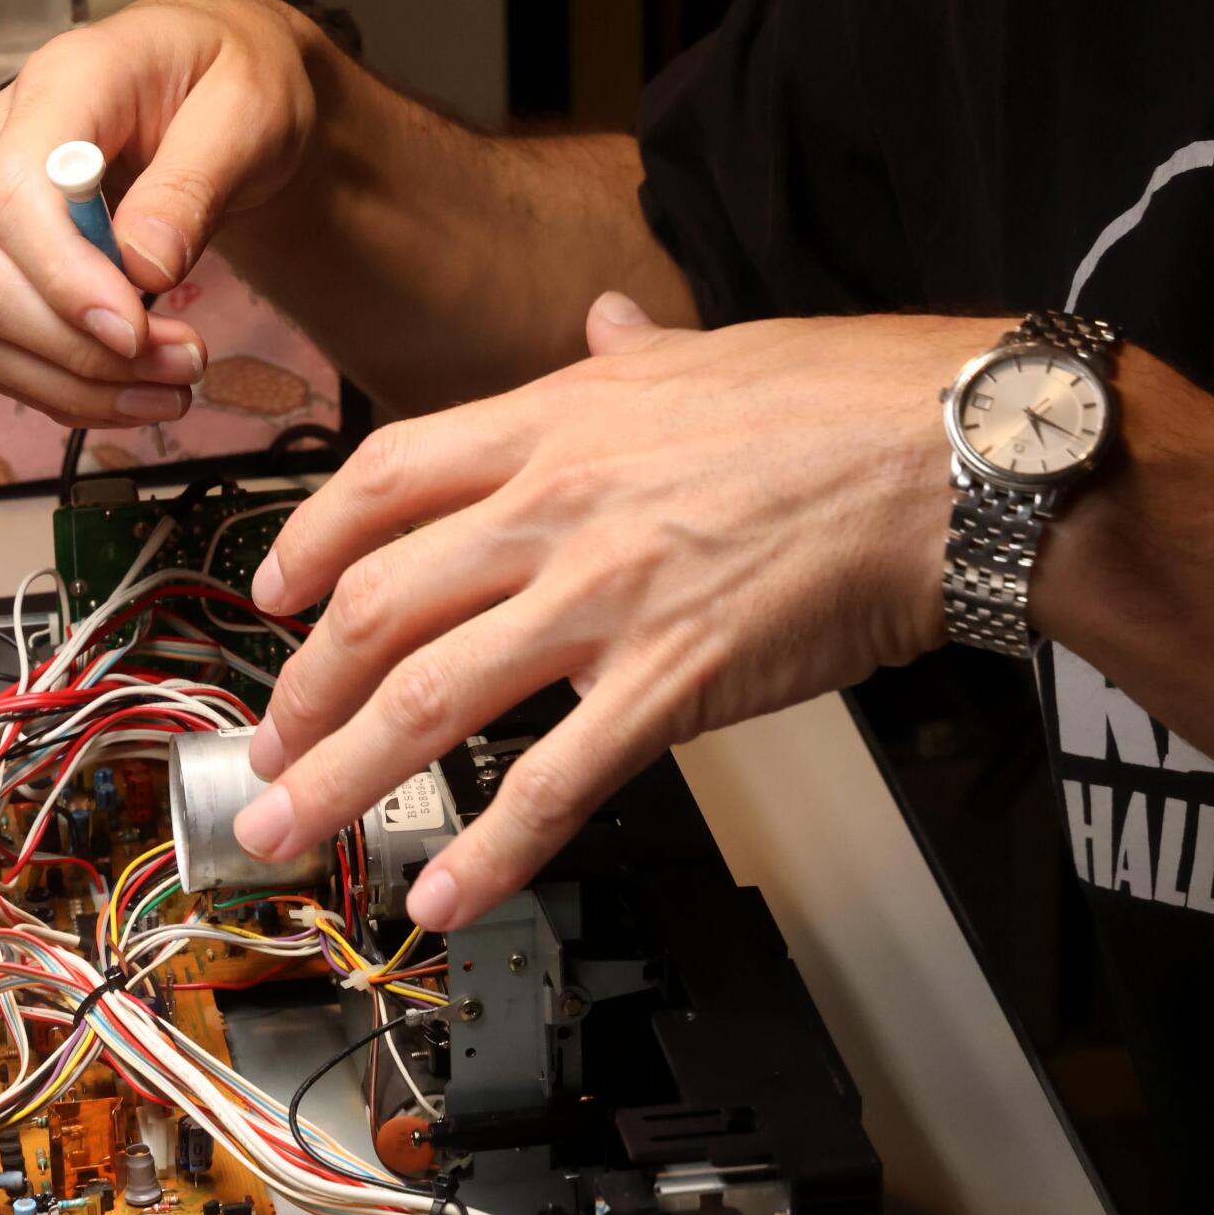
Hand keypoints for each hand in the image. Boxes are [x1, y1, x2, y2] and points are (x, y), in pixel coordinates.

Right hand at [0, 0, 320, 427]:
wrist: (221, 82)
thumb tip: (145, 268)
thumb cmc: (236, 81)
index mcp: (62, 85)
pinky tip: (133, 390)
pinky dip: (62, 386)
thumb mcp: (250, 112)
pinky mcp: (0, 256)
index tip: (135, 329)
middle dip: (78, 347)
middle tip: (183, 363)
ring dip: (71, 381)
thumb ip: (194, 183)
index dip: (63, 277)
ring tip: (171, 387)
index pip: (13, 194)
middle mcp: (0, 142)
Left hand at [231, 295, 1000, 923]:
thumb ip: (630, 351)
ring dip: (341, 778)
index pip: (383, 481)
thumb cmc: (842, 402)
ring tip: (288, 829)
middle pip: (377, 606)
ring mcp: (605, 598)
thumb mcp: (703, 351)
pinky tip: (448, 892)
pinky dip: (490, 849)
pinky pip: (555, 781)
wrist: (949, 455)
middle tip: (263, 753)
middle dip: (300, 692)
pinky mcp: (671, 680)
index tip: (271, 596)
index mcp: (552, 423)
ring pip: (427, 698)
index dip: (307, 544)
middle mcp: (554, 509)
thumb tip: (605, 322)